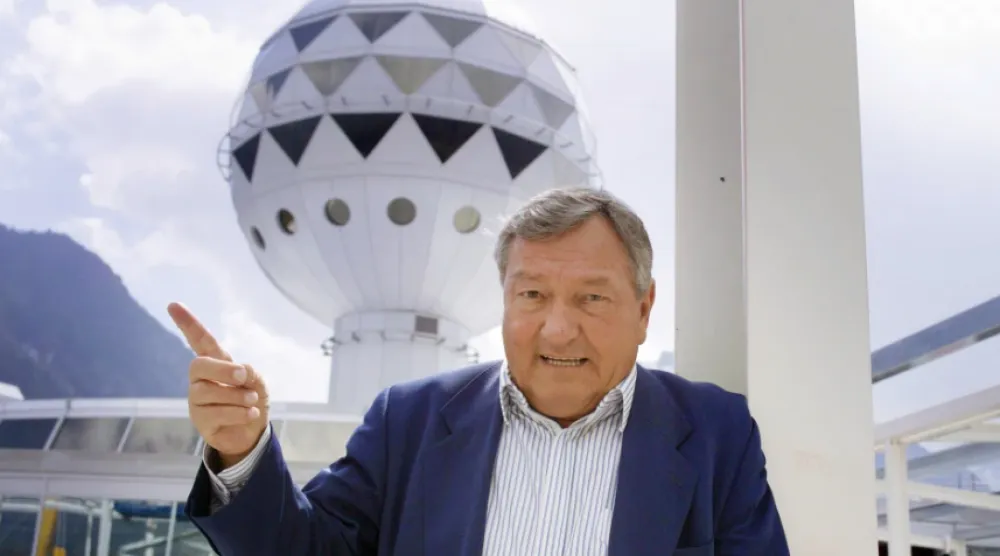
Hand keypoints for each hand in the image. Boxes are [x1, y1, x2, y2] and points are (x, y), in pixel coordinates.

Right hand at [168, 302, 269, 468]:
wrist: (253, 432)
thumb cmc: (252, 400)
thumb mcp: (258, 381)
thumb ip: (249, 372)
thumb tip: (238, 371)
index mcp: (215, 363)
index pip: (200, 340)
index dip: (188, 323)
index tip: (173, 305)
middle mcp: (201, 379)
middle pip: (198, 365)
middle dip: (223, 370)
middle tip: (244, 376)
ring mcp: (197, 401)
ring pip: (208, 392)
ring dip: (237, 396)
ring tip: (252, 401)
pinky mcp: (200, 421)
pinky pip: (216, 414)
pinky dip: (238, 413)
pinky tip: (249, 414)